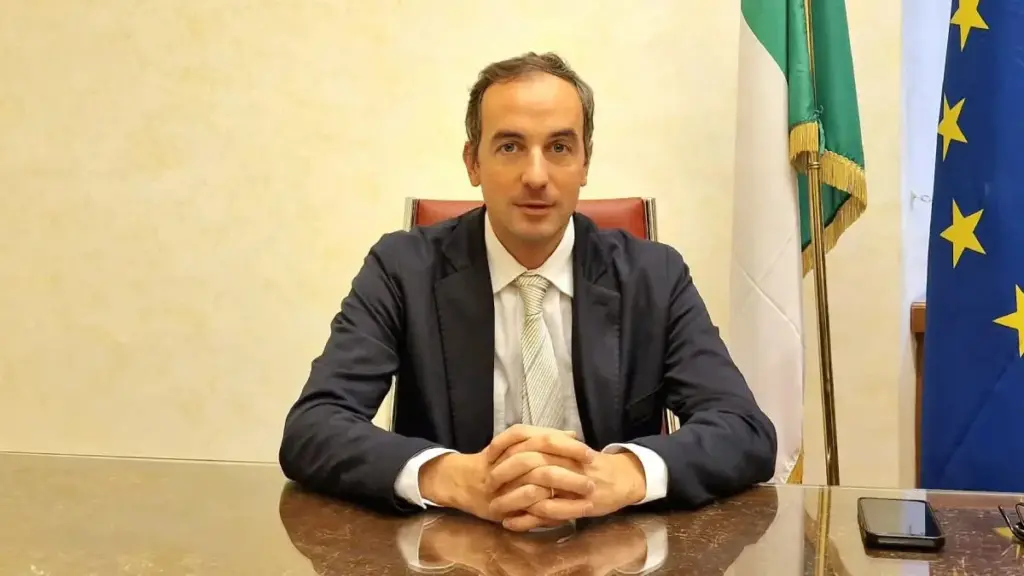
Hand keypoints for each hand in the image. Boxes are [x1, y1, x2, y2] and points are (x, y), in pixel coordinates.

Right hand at [418, 427, 593, 525]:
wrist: (461, 481)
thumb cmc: (495, 463)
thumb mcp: (517, 446)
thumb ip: (543, 439)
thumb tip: (572, 433)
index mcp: (513, 442)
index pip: (543, 437)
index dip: (568, 445)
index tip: (590, 454)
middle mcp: (505, 459)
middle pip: (541, 457)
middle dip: (570, 467)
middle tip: (593, 476)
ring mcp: (501, 482)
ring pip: (535, 481)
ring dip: (564, 487)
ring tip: (587, 495)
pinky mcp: (498, 505)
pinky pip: (524, 503)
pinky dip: (545, 506)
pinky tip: (566, 511)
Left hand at [490, 439, 646, 530]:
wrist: (623, 479)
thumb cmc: (593, 465)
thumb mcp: (570, 448)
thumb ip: (548, 444)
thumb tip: (518, 439)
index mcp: (564, 446)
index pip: (530, 441)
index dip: (506, 447)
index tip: (488, 455)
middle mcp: (568, 463)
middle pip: (529, 465)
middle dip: (505, 475)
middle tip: (488, 482)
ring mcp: (572, 486)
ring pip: (536, 491)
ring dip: (512, 500)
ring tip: (494, 507)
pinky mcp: (577, 507)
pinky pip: (548, 514)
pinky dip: (527, 521)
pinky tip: (511, 524)